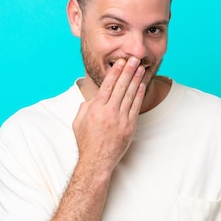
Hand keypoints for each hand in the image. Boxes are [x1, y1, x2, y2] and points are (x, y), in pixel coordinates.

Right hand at [73, 57, 145, 171]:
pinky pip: (136, 108)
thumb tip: (95, 97)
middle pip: (121, 87)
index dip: (115, 72)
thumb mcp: (78, 121)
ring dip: (136, 80)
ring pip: (130, 95)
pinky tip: (141, 86)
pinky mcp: (129, 127)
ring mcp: (121, 120)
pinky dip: (139, 96)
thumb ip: (86, 106)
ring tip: (141, 68)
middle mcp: (109, 112)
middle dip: (128, 71)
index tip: (120, 62)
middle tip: (134, 59)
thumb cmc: (86, 141)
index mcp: (96, 109)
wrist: (96, 161)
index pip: (107, 85)